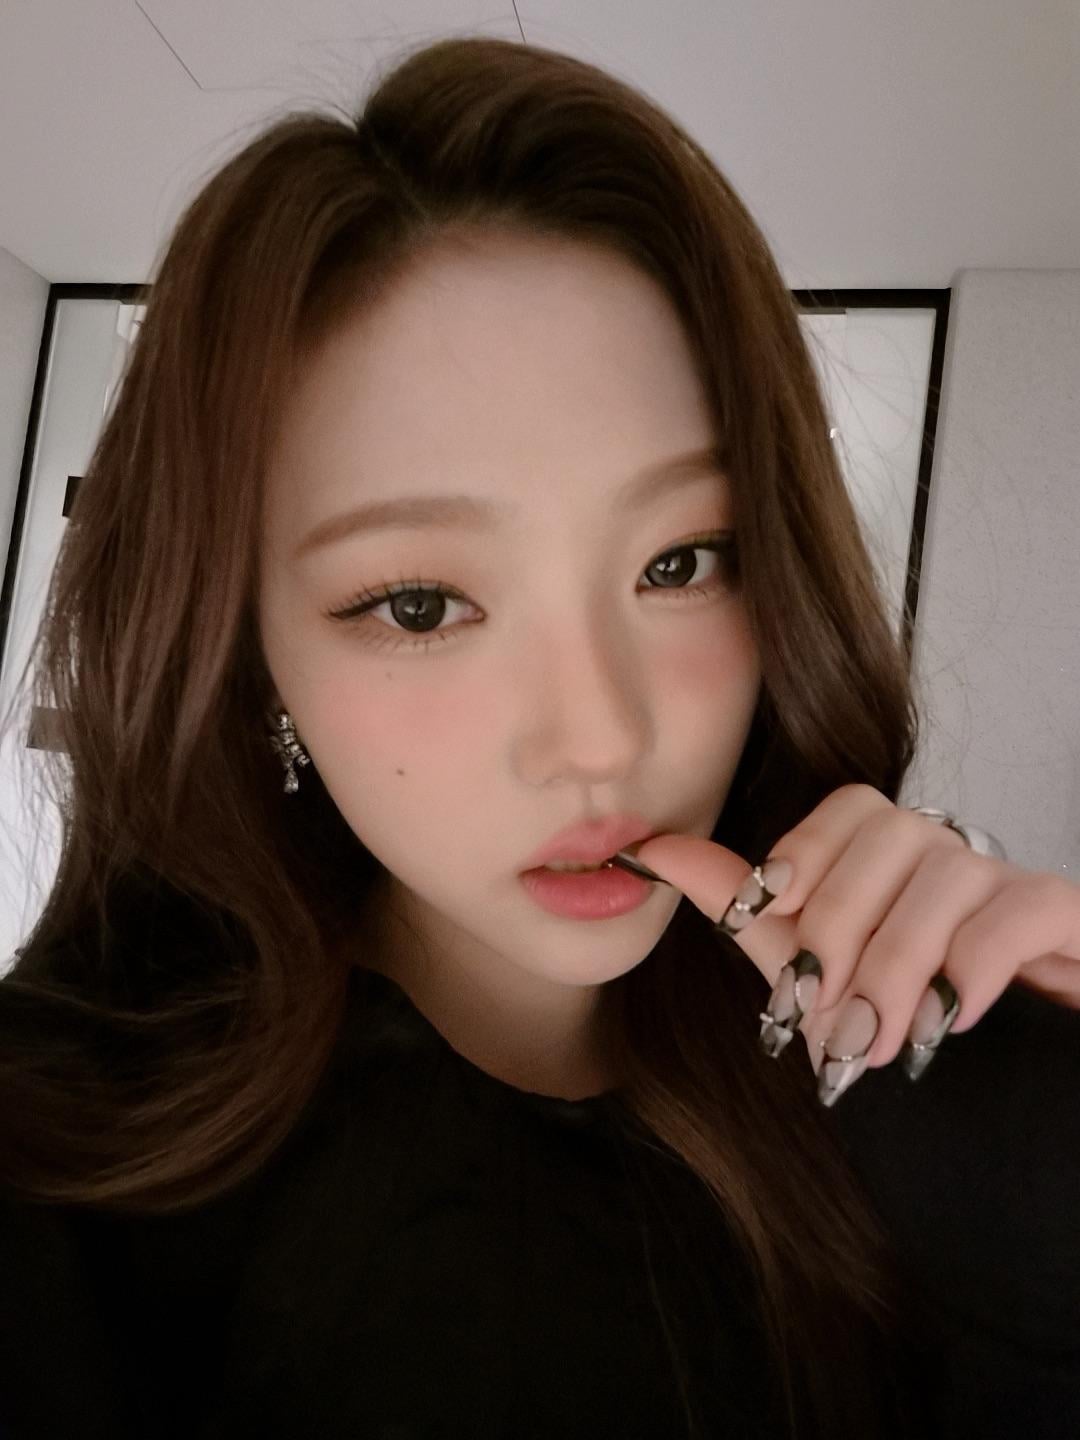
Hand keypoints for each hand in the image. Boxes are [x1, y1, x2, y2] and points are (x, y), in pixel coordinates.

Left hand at [633, 784, 1079, 1103]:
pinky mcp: (1066, 919)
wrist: (1003, 1109)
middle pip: (891, 834)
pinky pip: (1022, 908)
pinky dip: (973, 963)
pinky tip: (946, 1020)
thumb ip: (748, 910)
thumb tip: (657, 851)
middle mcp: (956, 858)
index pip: (852, 806)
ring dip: (896, 962)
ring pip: (949, 875)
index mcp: (894, 860)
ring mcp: (1015, 886)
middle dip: (839, 923)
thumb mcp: (812, 969)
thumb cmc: (896, 1028)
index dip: (804, 851)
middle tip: (818, 1005)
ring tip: (872, 1039)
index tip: (763, 911)